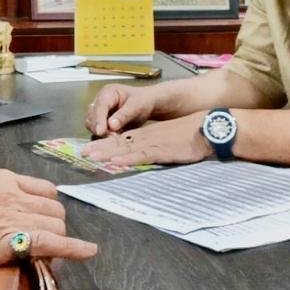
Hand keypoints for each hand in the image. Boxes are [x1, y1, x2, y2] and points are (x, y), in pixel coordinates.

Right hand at [0, 169, 97, 283]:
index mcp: (2, 179)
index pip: (43, 190)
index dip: (46, 209)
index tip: (41, 223)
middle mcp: (14, 193)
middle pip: (55, 210)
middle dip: (54, 228)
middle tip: (43, 246)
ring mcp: (15, 214)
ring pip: (57, 226)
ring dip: (57, 242)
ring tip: (46, 259)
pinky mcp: (14, 239)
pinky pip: (55, 242)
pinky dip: (76, 248)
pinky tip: (89, 252)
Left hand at [83, 115, 210, 167]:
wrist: (205, 128)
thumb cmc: (189, 135)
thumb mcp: (167, 139)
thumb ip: (154, 146)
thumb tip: (143, 153)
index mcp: (146, 135)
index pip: (121, 139)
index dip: (105, 144)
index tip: (90, 149)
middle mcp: (145, 138)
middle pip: (118, 143)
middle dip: (100, 148)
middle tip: (83, 153)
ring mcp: (152, 144)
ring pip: (126, 148)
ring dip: (108, 153)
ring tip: (92, 157)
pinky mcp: (161, 151)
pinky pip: (141, 156)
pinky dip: (128, 159)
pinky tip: (116, 162)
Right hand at [84, 83, 158, 136]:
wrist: (147, 104)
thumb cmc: (143, 101)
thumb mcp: (137, 106)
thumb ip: (124, 115)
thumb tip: (111, 125)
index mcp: (108, 92)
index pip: (100, 106)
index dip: (99, 120)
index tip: (101, 132)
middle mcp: (100, 101)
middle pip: (92, 116)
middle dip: (100, 128)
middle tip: (113, 137)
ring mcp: (100, 112)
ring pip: (92, 124)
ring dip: (101, 133)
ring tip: (115, 137)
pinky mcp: (102, 122)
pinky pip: (98, 130)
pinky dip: (104, 136)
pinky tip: (115, 138)